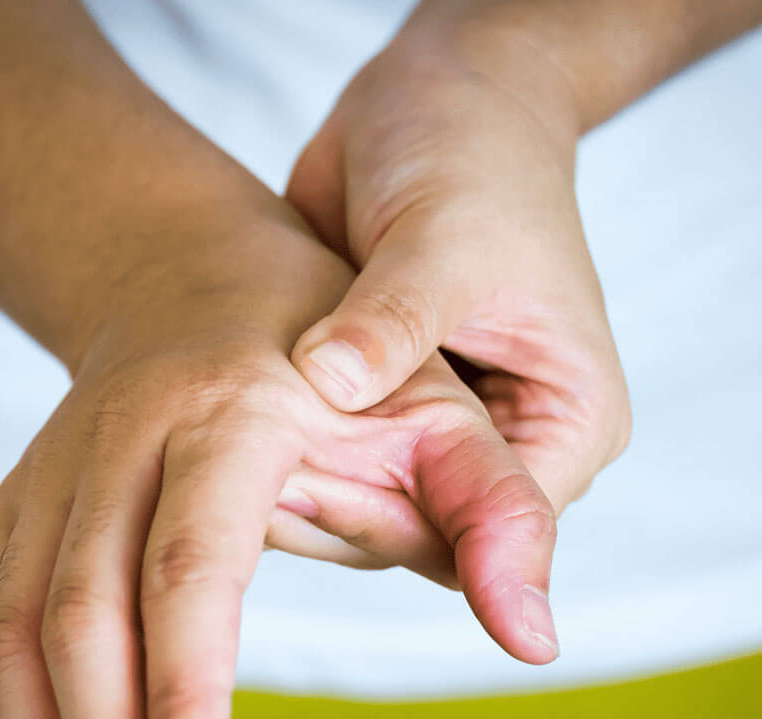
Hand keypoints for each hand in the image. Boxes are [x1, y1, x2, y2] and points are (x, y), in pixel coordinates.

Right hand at [0, 196, 558, 718]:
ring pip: (14, 626)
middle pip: (83, 609)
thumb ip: (496, 511)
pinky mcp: (22, 499)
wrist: (188, 274)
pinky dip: (2, 718)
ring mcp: (55, 467)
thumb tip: (536, 639)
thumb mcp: (435, 406)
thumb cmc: (329, 350)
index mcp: (227, 412)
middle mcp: (119, 437)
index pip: (191, 557)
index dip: (183, 675)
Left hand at [285, 4, 631, 515]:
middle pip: (430, 532)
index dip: (407, 520)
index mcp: (566, 418)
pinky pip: (335, 470)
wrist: (432, 105)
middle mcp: (507, 442)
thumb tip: (330, 386)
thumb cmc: (473, 156)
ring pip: (374, 511)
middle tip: (257, 488)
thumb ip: (395, 321)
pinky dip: (290, 466)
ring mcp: (439, 434)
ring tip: (234, 470)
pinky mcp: (379, 415)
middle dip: (346, 514)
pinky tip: (235, 447)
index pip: (499, 523)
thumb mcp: (445, 235)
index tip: (315, 491)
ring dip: (309, 498)